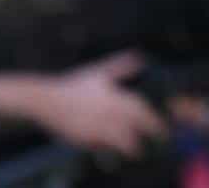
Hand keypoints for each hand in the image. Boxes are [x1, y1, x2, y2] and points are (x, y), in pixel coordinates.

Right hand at [28, 51, 167, 159]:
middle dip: (148, 134)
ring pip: (122, 141)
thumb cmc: (74, 85)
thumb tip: (141, 58)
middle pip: (135, 126)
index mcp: (112, 94)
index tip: (162, 127)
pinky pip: (104, 148)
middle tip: (157, 140)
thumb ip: (120, 66)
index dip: (154, 119)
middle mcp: (106, 111)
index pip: (140, 109)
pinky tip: (116, 151)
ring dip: (132, 147)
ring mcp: (96, 126)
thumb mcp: (98, 71)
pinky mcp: (85, 139)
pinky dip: (112, 150)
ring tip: (137, 150)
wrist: (46, 100)